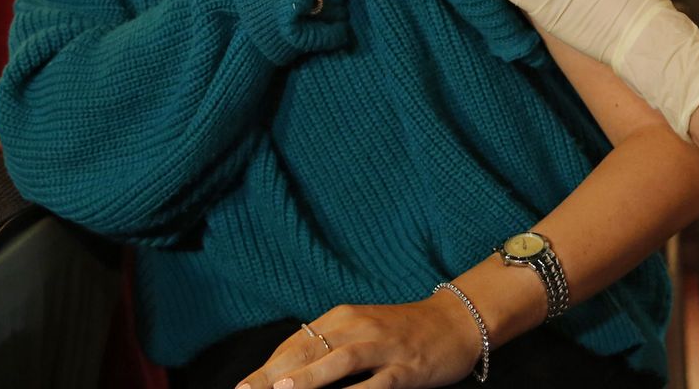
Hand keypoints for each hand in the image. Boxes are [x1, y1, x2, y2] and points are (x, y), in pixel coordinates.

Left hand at [234, 297, 479, 388]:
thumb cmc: (402, 330)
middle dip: (274, 375)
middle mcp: (359, 328)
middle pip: (310, 350)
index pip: (296, 343)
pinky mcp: (407, 367)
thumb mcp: (361, 329)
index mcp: (342, 317)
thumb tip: (286, 371)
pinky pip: (380, 383)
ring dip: (309, 378)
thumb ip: (328, 345)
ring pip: (341, 361)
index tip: (243, 387)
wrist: (456, 321)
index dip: (267, 366)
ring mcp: (384, 347)